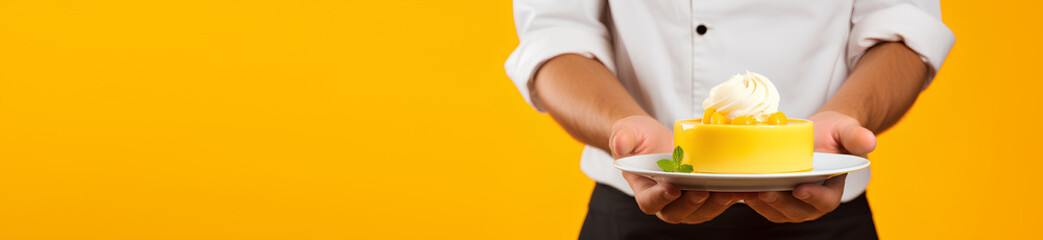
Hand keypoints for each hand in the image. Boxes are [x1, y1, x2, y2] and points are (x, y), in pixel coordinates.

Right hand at [611, 115, 740, 223]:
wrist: (654, 139)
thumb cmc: (638, 137)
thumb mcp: (627, 131)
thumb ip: (622, 137)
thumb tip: (620, 144)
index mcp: (644, 189)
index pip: (649, 201)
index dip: (659, 198)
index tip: (672, 188)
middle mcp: (665, 201)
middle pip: (678, 212)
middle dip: (692, 204)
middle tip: (704, 191)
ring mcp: (686, 200)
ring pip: (701, 211)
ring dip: (716, 204)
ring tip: (730, 191)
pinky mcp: (705, 194)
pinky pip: (718, 200)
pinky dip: (731, 195)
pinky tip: (745, 186)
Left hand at [742, 111, 875, 222]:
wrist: (816, 134)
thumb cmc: (833, 132)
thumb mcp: (846, 129)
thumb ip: (855, 136)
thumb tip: (869, 142)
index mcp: (832, 189)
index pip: (826, 200)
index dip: (814, 197)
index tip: (800, 189)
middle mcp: (811, 200)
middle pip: (797, 211)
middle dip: (781, 204)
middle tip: (766, 192)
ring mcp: (791, 201)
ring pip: (776, 211)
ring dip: (761, 204)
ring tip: (746, 191)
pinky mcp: (774, 196)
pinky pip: (762, 203)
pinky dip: (750, 197)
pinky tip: (736, 187)